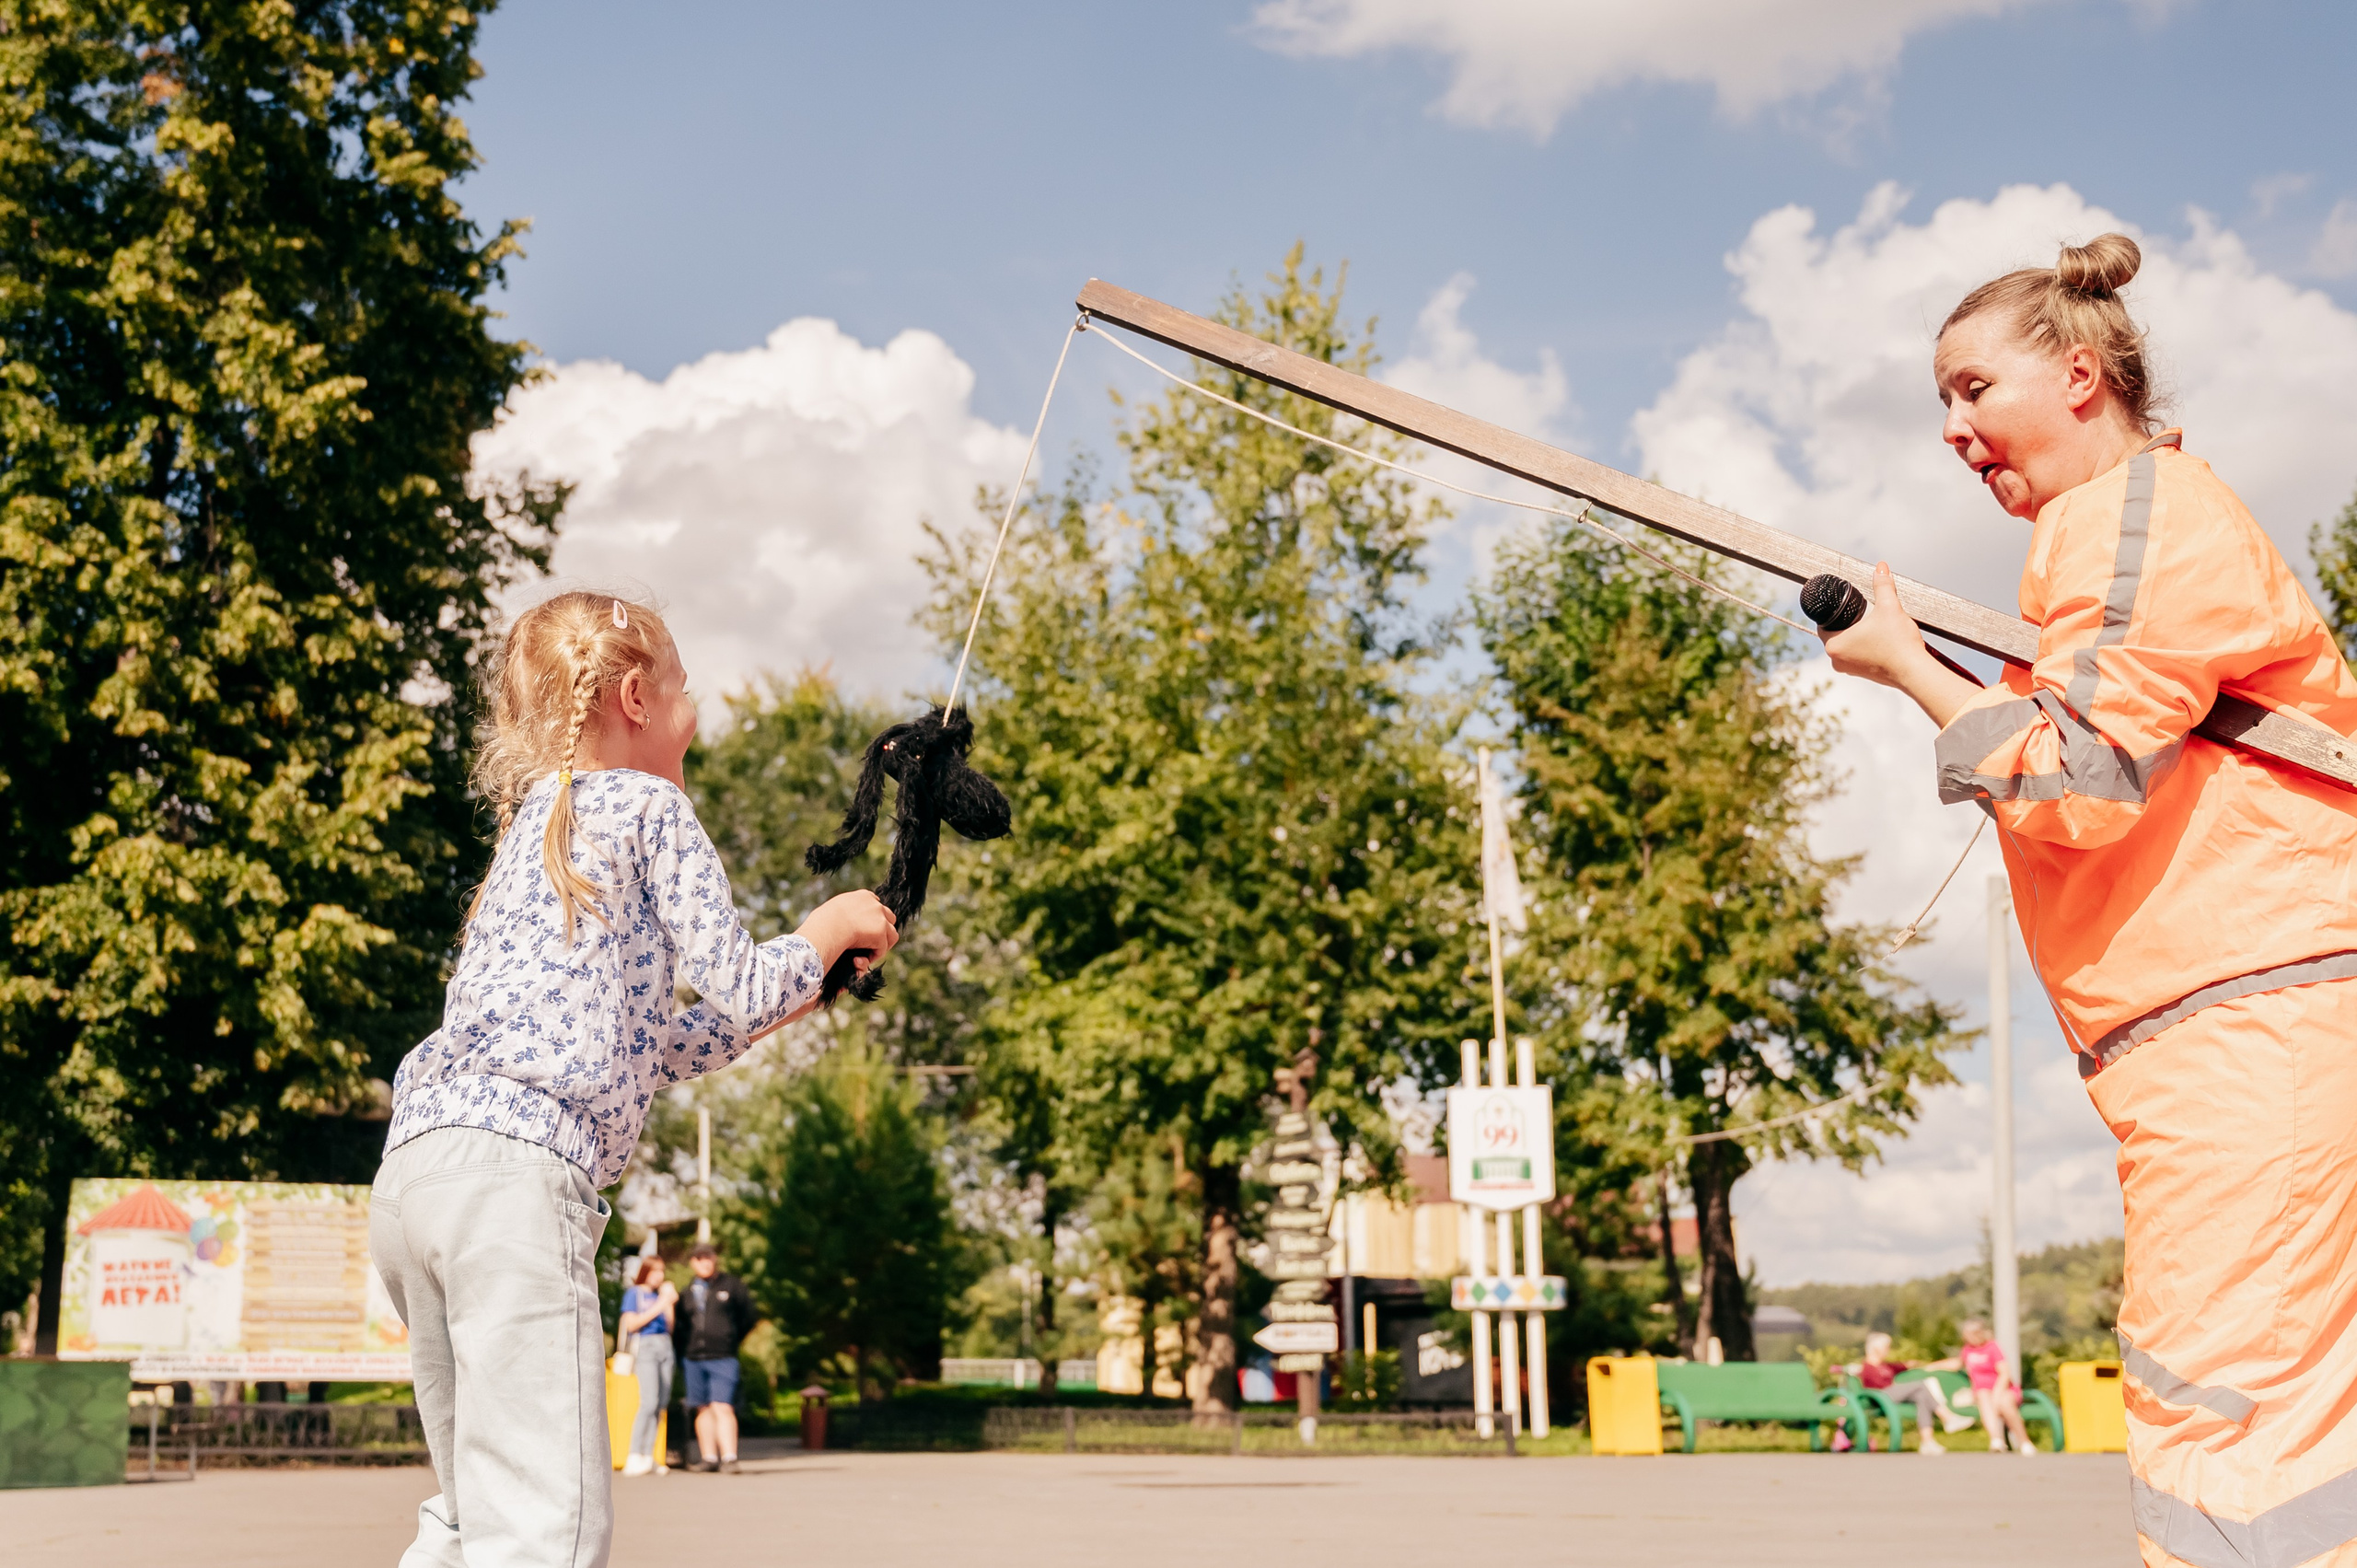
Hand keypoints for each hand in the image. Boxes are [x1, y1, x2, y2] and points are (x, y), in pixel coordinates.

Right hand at [795, 889, 898, 973]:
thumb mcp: (831, 912)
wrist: (826, 927)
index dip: (873, 918)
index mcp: (862, 896)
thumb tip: (839, 925)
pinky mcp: (880, 932)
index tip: (866, 929)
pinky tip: (859, 959)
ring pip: (891, 934)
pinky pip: (882, 948)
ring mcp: (880, 918)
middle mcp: (874, 904)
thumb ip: (840, 915)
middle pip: (888, 917)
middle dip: (883, 931)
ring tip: (868, 954)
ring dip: (882, 945)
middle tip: (871, 944)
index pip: (875, 904)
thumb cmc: (821, 923)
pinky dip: (873, 956)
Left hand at [1821, 562, 1979, 728]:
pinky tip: (1878, 640)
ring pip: (1848, 647)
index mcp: (1834, 646)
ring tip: (1872, 626)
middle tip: (1861, 614)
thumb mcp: (1889, 607)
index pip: (1823, 625)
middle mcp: (1837, 662)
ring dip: (1857, 636)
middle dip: (1847, 624)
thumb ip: (1883, 585)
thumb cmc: (1898, 642)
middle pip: (1836, 635)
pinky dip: (1867, 648)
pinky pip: (1859, 657)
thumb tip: (1881, 567)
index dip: (1831, 614)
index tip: (1843, 607)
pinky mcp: (1865, 676)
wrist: (1915, 671)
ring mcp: (1850, 671)